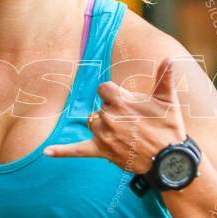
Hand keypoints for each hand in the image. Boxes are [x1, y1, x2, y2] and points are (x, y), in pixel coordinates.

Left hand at [44, 57, 185, 172]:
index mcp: (122, 102)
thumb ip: (165, 77)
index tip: (130, 103)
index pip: (105, 89)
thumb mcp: (168, 100)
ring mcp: (104, 135)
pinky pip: (77, 150)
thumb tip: (170, 58)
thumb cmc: (169, 128)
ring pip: (93, 121)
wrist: (168, 159)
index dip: (117, 94)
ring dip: (103, 124)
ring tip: (124, 132)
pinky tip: (47, 152)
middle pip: (101, 106)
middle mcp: (109, 117)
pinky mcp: (101, 151)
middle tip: (134, 122)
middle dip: (114, 110)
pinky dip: (62, 151)